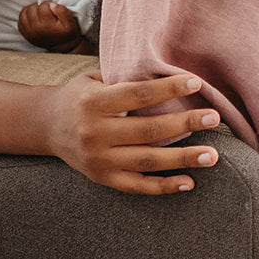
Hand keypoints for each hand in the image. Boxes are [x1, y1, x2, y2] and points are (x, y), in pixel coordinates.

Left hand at [18, 0, 86, 52]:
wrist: (63, 47)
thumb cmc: (67, 34)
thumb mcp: (71, 23)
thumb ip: (62, 11)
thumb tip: (52, 5)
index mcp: (45, 26)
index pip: (43, 5)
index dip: (50, 5)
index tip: (54, 11)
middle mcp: (34, 29)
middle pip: (32, 8)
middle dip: (40, 7)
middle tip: (47, 12)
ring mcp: (28, 32)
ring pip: (24, 12)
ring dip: (32, 10)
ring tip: (40, 14)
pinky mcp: (25, 34)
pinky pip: (21, 19)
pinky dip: (26, 16)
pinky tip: (35, 18)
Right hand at [42, 71, 220, 192]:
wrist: (45, 125)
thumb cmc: (80, 96)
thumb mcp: (94, 79)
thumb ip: (125, 77)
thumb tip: (169, 71)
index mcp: (94, 102)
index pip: (137, 95)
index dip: (169, 89)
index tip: (196, 84)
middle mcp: (95, 133)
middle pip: (148, 130)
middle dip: (185, 123)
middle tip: (214, 118)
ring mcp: (98, 160)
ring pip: (147, 161)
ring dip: (182, 159)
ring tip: (212, 156)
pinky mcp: (102, 179)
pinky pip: (137, 186)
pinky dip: (164, 186)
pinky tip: (189, 182)